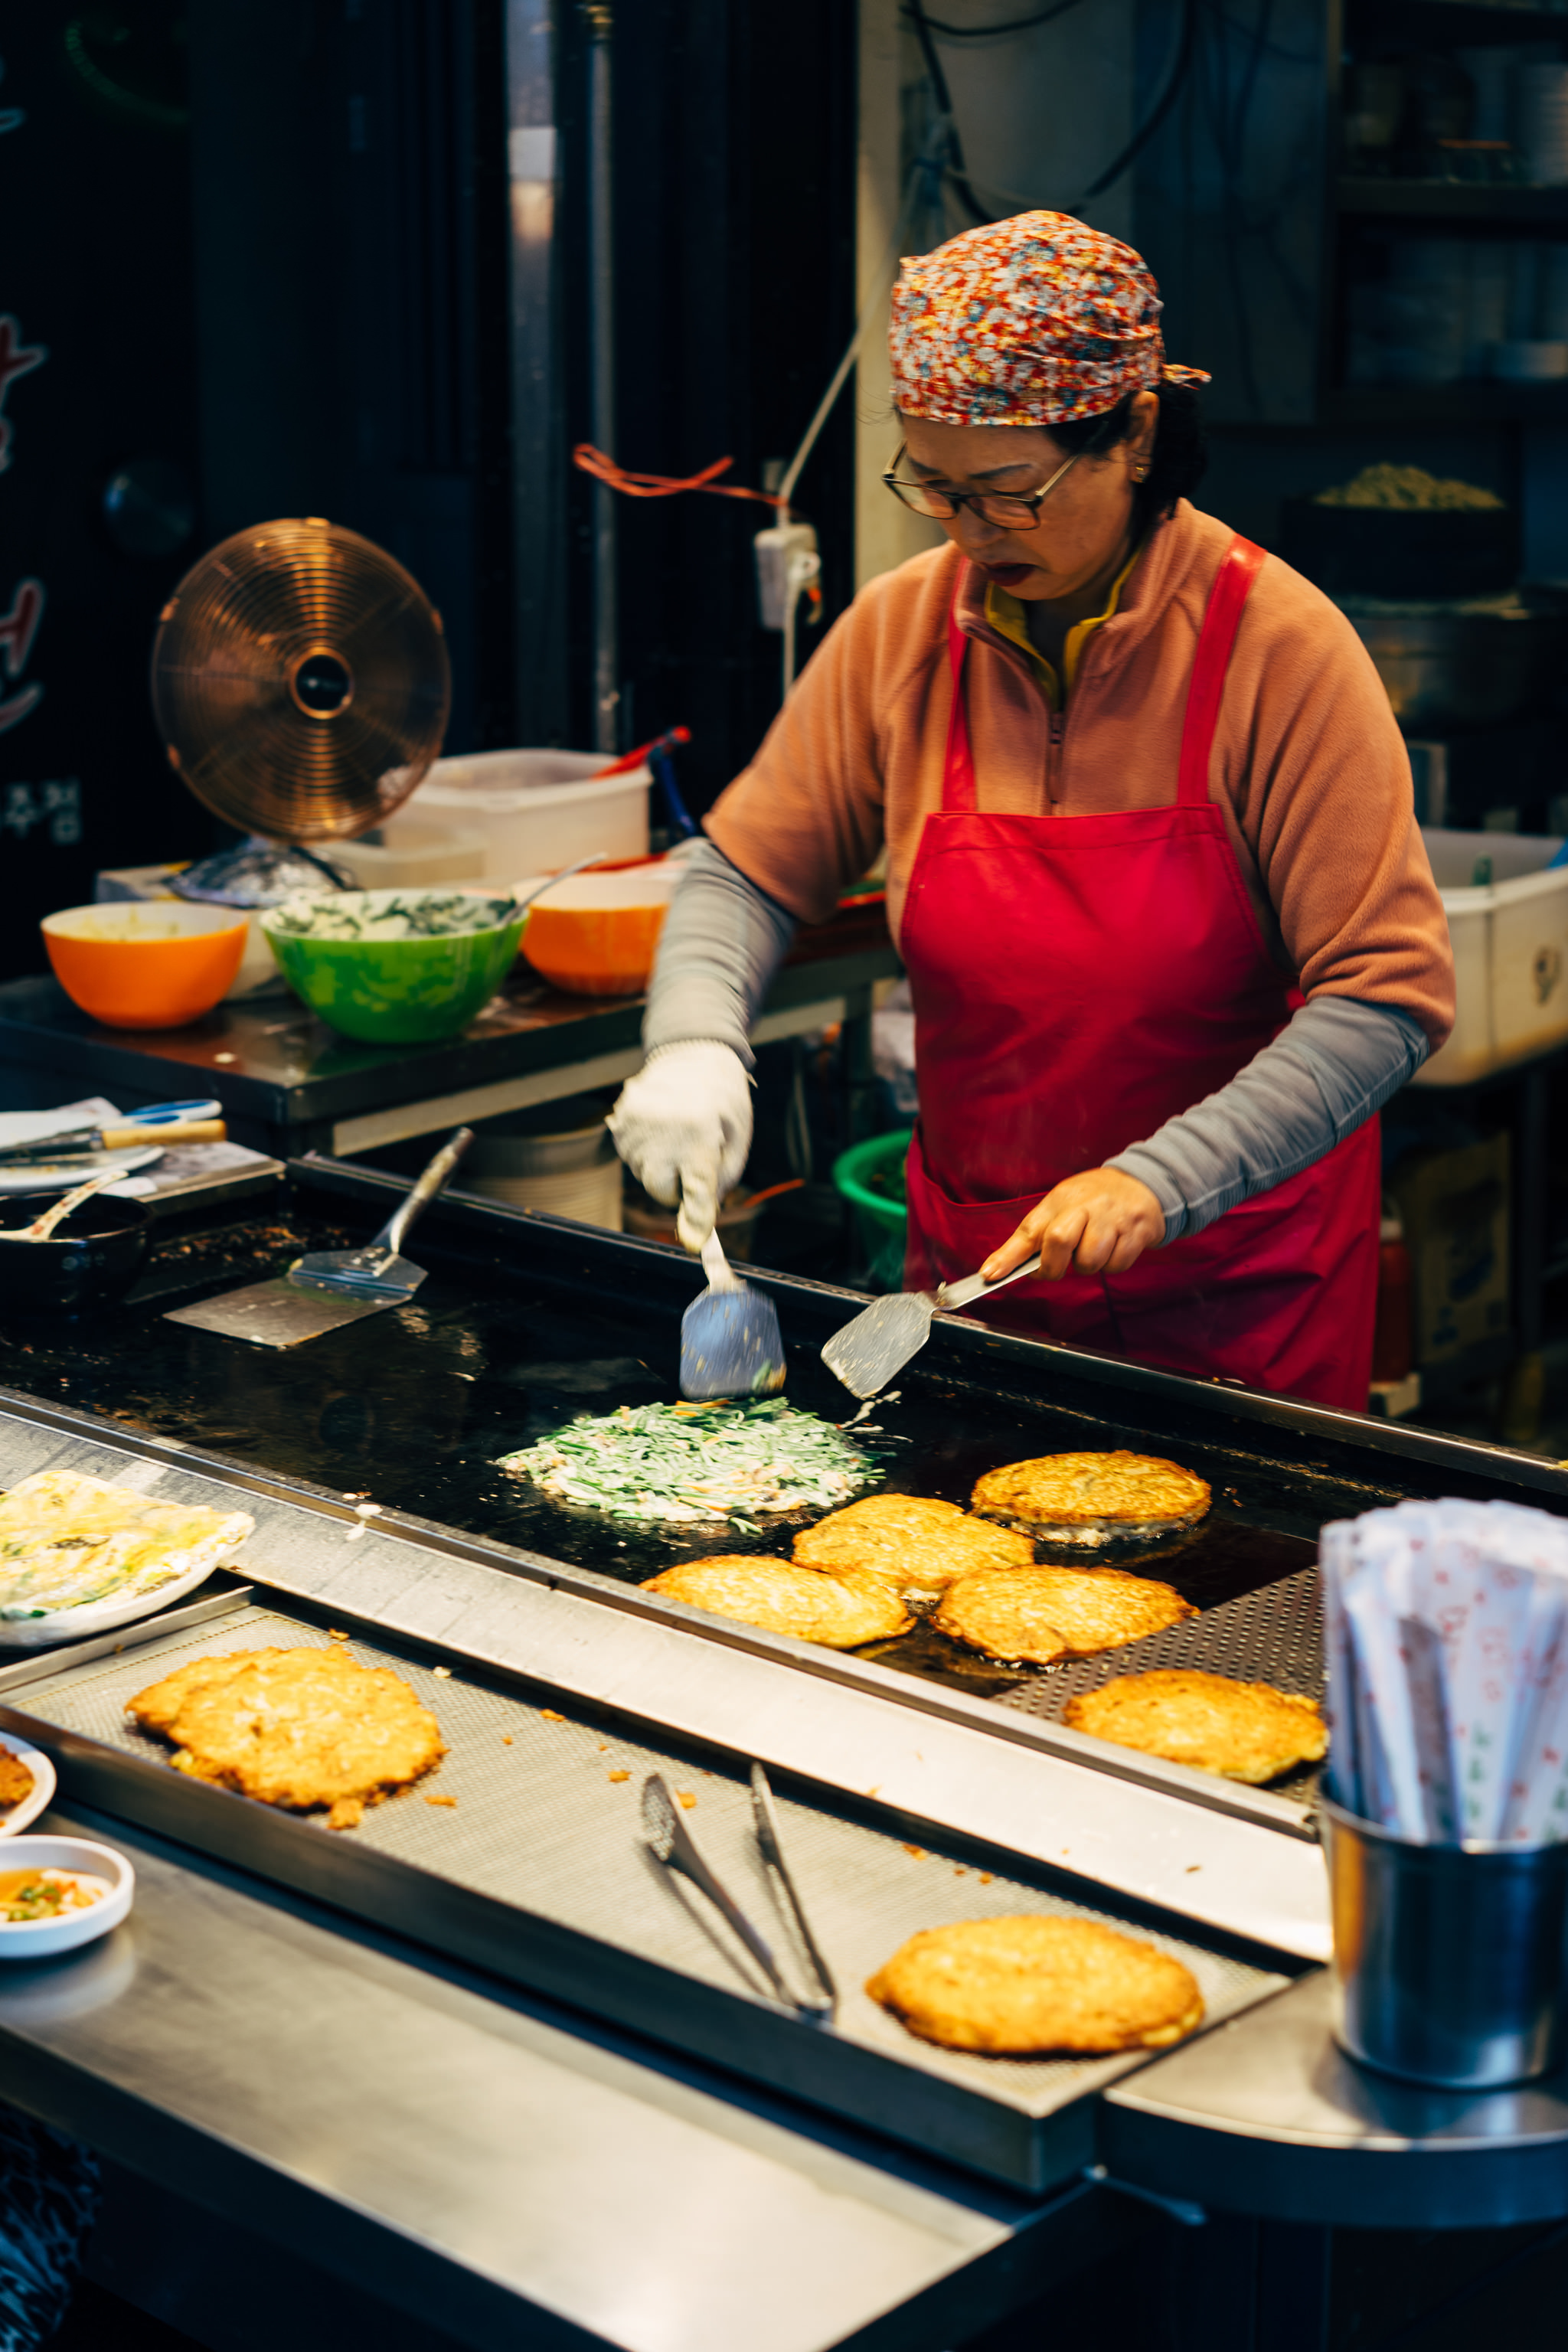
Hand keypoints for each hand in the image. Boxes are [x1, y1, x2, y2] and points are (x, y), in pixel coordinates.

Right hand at [607, 1041, 752, 1251]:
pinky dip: (645, 1153)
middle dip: (674, 1189)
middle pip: (659, 1189)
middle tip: (690, 1168)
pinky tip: (661, 1130)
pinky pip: (629, 1157)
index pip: (697, 1187)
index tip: (696, 1241)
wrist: (693, 1053)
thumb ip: (723, 1178)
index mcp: (700, 1133)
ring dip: (660, 1168)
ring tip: (677, 1136)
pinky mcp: (620, 1120)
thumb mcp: (737, 1137)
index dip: (697, 1218)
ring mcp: (636, 1124)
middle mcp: (664, 1130)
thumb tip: (701, 1217)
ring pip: (642, 1174)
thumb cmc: (723, 1100)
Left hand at [980, 1168, 1165, 1285]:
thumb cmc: (1093, 1200)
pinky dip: (1111, 1264)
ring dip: (1087, 1265)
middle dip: (1053, 1266)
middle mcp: (1085, 1206)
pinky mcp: (1136, 1232)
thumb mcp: (1061, 1206)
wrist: (1144, 1184)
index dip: (1008, 1255)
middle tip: (1057, 1266)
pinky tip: (1113, 1247)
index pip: (1029, 1229)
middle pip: (1059, 1240)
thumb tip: (998, 1268)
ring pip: (1090, 1260)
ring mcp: (1112, 1219)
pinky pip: (1116, 1265)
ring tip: (1092, 1248)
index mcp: (1061, 1199)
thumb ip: (1033, 1236)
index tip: (990, 1274)